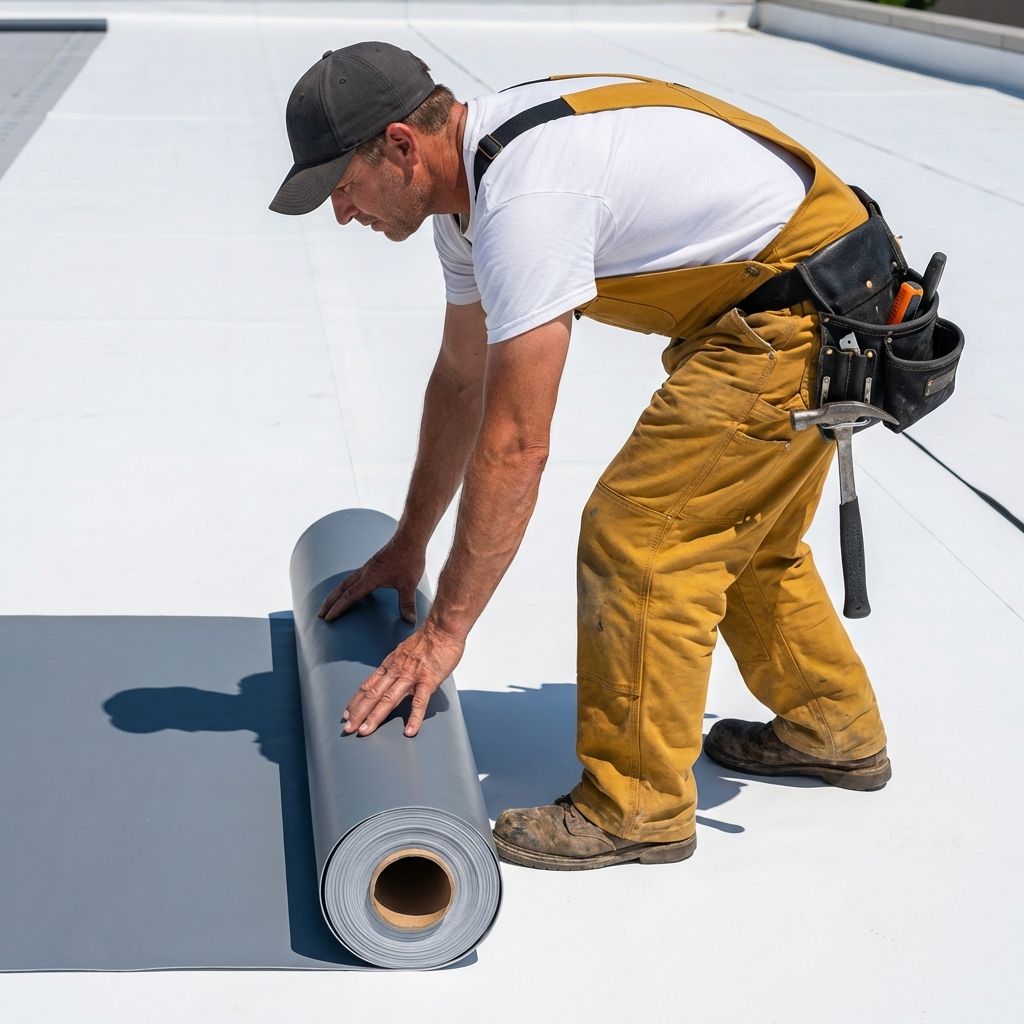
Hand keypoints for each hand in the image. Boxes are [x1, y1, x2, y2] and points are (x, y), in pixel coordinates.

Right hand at [318, 537, 425, 623]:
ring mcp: (367, 567)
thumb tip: (410, 622)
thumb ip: (407, 603)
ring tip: (328, 604)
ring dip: (335, 594)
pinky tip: (350, 590)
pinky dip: (346, 586)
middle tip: (319, 615)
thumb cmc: (409, 559)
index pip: (349, 595)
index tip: (327, 618)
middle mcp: (365, 572)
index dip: (338, 608)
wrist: (410, 537)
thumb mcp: (410, 583)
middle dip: (329, 602)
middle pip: (341, 588)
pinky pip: (353, 577)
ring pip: (345, 582)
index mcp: (370, 577)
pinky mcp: (372, 565)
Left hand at [342, 620, 464, 736]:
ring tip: (365, 731)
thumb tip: (396, 675)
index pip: (368, 685)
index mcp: (391, 664)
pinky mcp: (428, 681)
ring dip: (375, 716)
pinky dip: (414, 718)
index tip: (347, 713)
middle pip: (373, 694)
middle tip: (348, 728)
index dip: (357, 700)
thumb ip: (399, 665)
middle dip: (359, 713)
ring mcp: (411, 676)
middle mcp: (397, 671)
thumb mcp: (405, 650)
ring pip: (389, 699)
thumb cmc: (429, 638)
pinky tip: (409, 731)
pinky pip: (420, 702)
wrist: (443, 628)